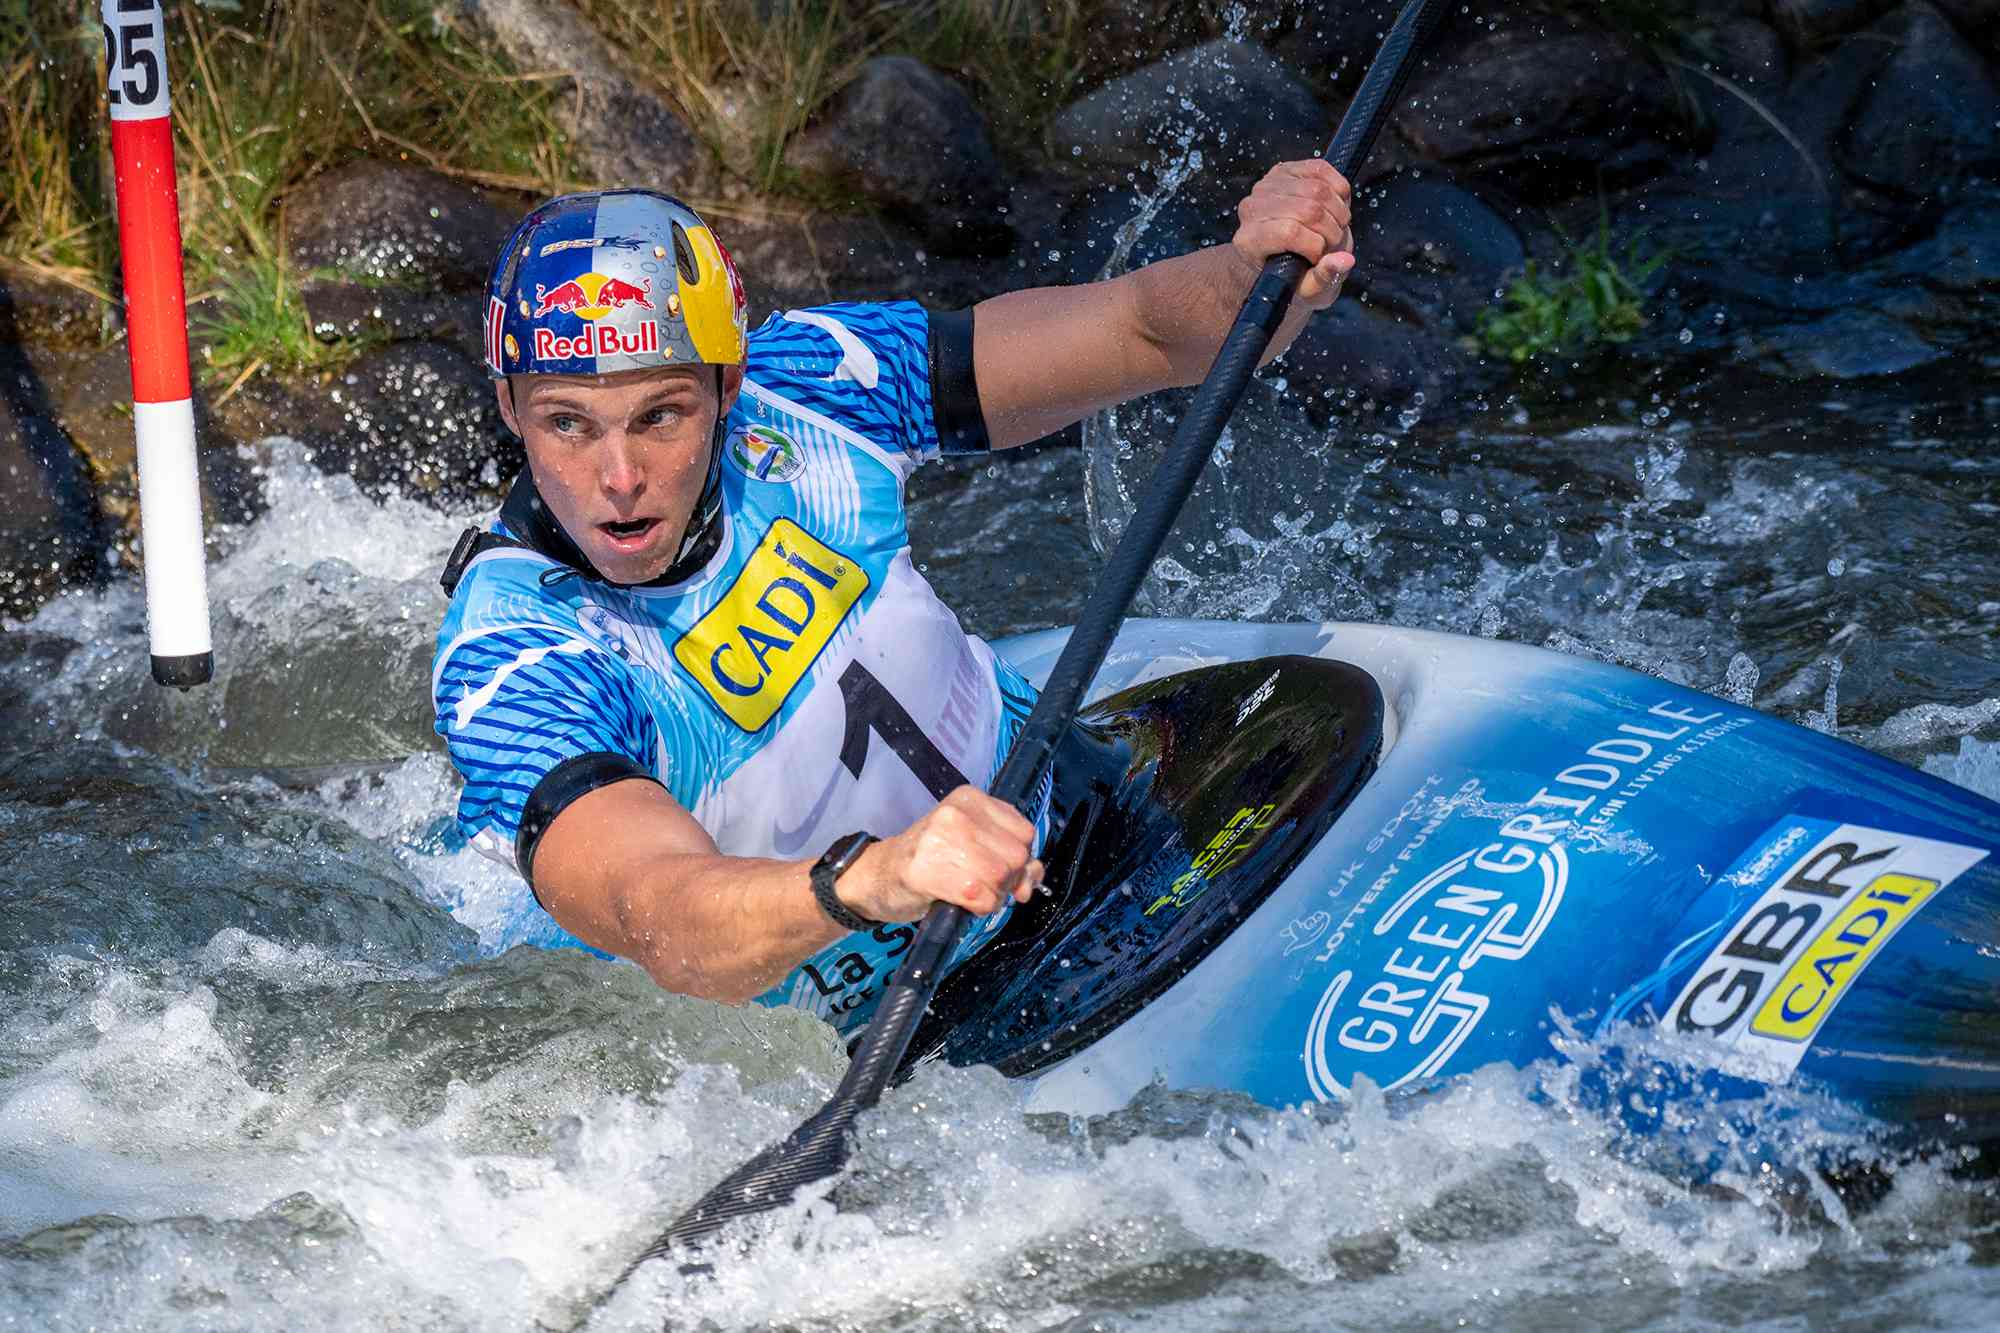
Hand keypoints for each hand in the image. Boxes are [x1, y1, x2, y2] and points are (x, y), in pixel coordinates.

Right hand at [837, 786, 1041, 923]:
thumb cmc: (930, 860)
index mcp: (970, 798)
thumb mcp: (973, 846)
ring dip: (992, 896)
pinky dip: (978, 908)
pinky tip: (961, 901)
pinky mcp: (927, 871)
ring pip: (1001, 877)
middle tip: (981, 884)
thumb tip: (1032, 880)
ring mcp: (940, 839)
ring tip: (969, 892)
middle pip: (1016, 856)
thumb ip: (1010, 858)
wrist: (878, 876)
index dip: (1019, 859)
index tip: (998, 868)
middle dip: (1007, 880)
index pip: (1024, 832)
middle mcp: (957, 813)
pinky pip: (980, 896)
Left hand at [1231, 159, 1354, 309]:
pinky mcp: (1284, 169)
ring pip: (1318, 189)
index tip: (1320, 256)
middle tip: (1334, 242)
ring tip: (1336, 227)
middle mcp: (1251, 209)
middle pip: (1309, 210)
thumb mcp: (1309, 287)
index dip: (1316, 244)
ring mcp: (1266, 185)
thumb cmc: (1295, 274)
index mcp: (1249, 242)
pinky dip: (1339, 189)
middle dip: (1333, 229)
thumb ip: (1324, 277)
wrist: (1284, 252)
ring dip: (1339, 211)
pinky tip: (1337, 205)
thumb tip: (1345, 260)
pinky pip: (1321, 170)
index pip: (1289, 232)